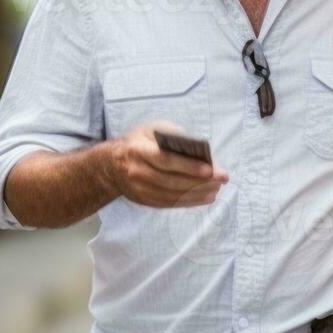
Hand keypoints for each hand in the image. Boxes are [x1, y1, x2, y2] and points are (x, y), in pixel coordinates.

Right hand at [107, 122, 228, 208]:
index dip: (189, 166)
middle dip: (200, 182)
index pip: (166, 160)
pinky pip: (170, 203)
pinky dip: (189, 201)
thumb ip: (174, 136)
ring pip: (172, 195)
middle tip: (222, 180)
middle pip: (172, 180)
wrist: (111, 165)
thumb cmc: (139, 142)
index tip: (211, 169)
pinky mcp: (144, 201)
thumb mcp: (152, 129)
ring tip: (217, 189)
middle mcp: (137, 171)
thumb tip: (201, 151)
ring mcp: (139, 189)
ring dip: (198, 193)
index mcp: (138, 150)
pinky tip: (204, 197)